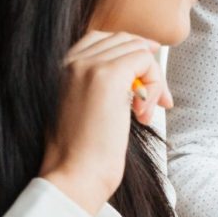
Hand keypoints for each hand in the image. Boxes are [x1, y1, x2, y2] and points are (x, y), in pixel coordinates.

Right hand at [40, 32, 168, 213]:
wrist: (73, 176)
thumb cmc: (81, 156)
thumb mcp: (83, 110)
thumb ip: (99, 87)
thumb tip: (136, 75)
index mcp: (60, 67)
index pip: (102, 39)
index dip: (130, 53)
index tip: (146, 77)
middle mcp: (71, 61)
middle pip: (124, 41)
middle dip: (147, 67)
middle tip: (157, 101)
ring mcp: (89, 66)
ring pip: (138, 50)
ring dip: (153, 80)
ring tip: (144, 113)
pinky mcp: (108, 76)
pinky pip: (145, 60)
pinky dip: (155, 85)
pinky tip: (142, 115)